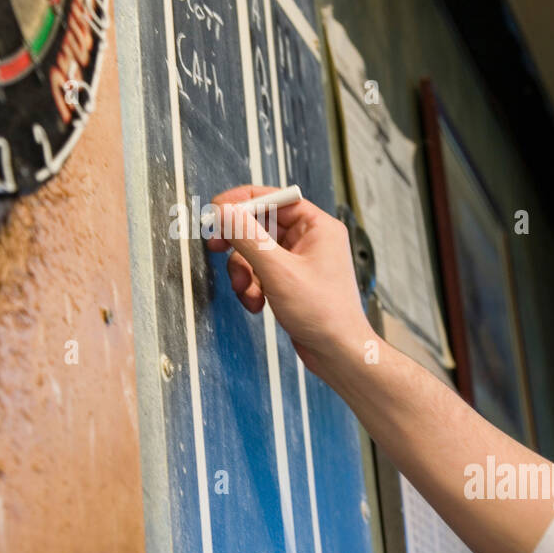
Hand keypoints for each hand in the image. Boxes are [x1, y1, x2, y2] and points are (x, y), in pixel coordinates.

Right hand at [205, 186, 371, 376]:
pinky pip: (261, 272)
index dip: (241, 202)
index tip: (215, 211)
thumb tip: (224, 211)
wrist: (338, 354)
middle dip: (238, 242)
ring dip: (243, 272)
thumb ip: (248, 237)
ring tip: (246, 291)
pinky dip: (253, 287)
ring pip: (256, 252)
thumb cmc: (323, 314)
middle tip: (217, 246)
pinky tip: (256, 304)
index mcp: (317, 226)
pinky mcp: (291, 281)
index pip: (274, 198)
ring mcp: (300, 261)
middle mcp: (310, 239)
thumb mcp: (278, 271)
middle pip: (261, 225)